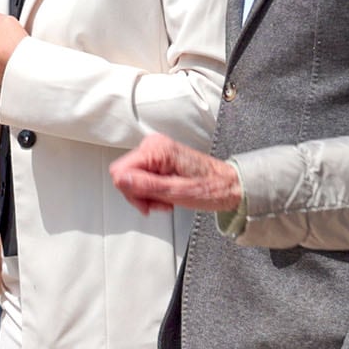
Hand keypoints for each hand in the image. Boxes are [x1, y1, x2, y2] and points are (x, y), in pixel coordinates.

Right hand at [111, 133, 244, 213]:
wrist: (228, 185)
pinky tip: (165, 194)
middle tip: (161, 203)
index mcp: (158, 149)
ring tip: (166, 200)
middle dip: (139, 194)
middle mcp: (154, 145)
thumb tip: (120, 179)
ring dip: (146, 194)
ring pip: (131, 178)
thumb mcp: (177, 192)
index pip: (120, 171)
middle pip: (124, 174)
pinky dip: (151, 190)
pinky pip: (141, 177)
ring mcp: (156, 150)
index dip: (132, 192)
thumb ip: (146, 185)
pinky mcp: (158, 158)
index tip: (149, 202)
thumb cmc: (212, 188)